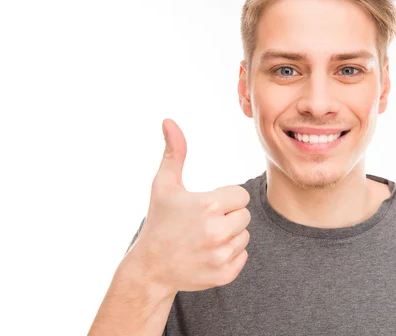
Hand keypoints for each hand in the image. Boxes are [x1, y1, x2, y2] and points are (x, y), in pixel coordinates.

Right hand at [126, 118, 250, 294]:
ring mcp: (221, 255)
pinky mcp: (225, 274)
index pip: (241, 196)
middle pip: (245, 215)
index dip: (225, 199)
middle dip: (228, 217)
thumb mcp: (164, 185)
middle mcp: (218, 231)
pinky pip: (243, 256)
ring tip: (204, 239)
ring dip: (229, 236)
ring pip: (244, 236)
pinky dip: (229, 256)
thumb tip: (168, 120)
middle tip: (203, 224)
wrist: (150, 268)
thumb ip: (174, 152)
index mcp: (209, 205)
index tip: (206, 207)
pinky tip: (207, 254)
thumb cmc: (160, 221)